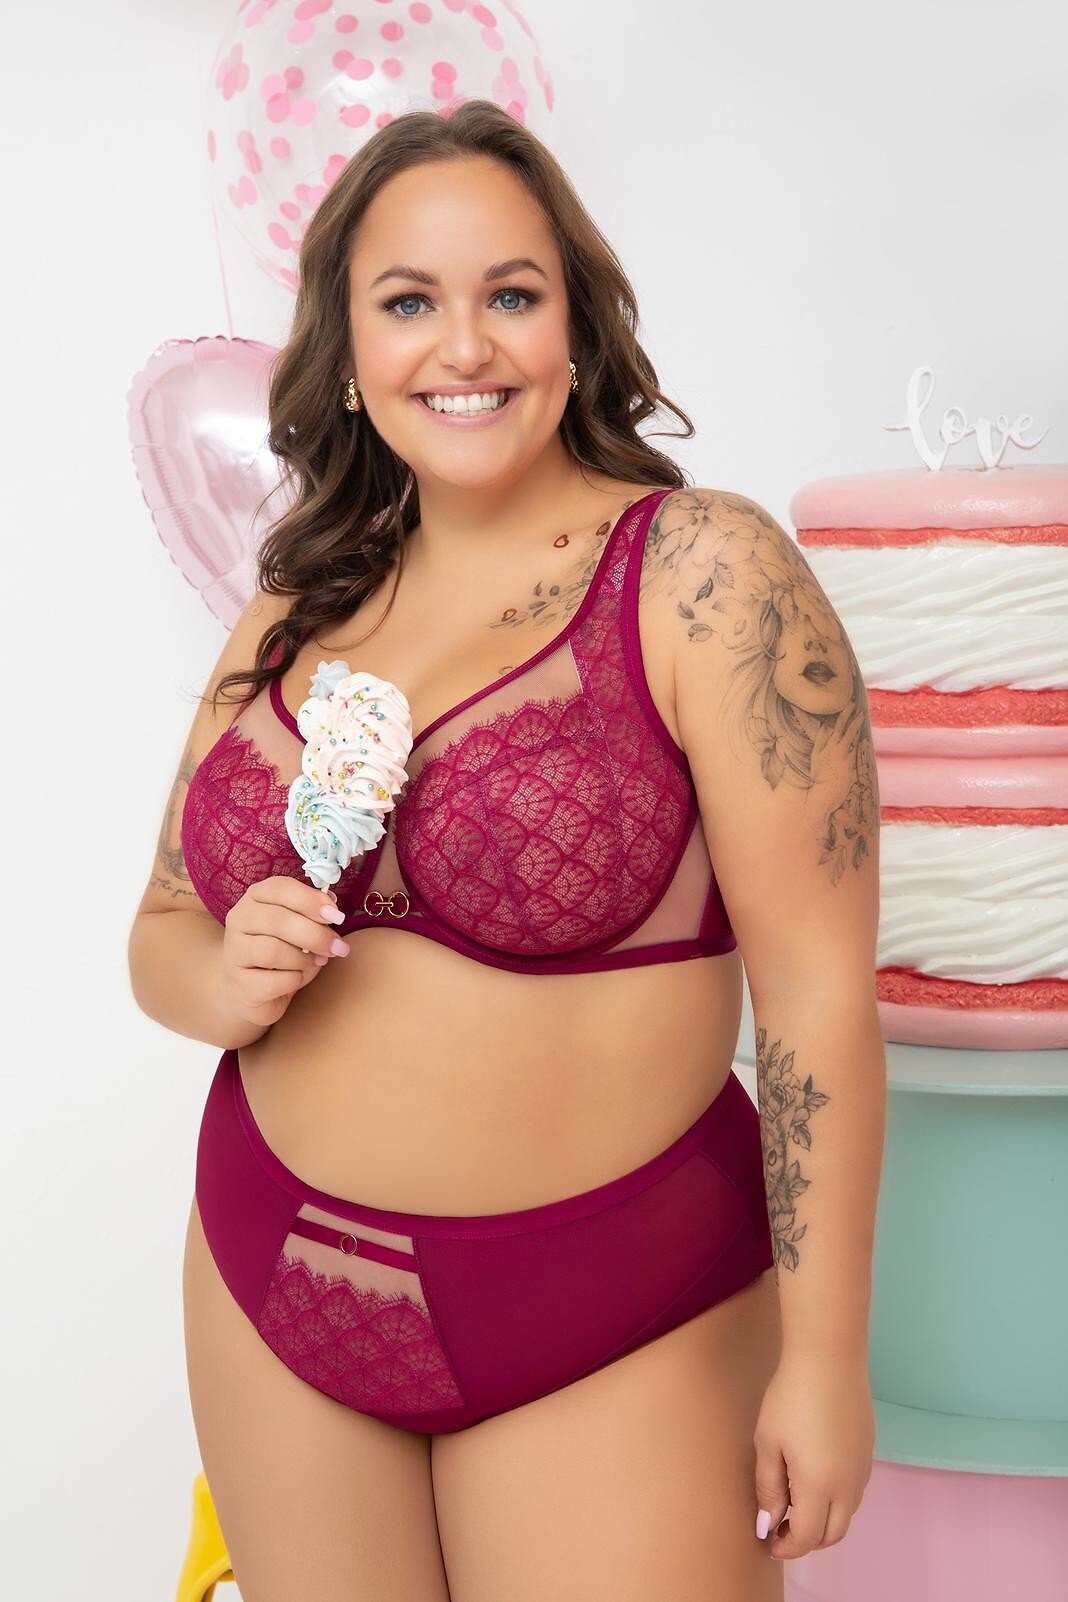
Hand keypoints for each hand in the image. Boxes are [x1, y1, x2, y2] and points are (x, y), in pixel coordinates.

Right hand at [220, 876, 349, 1029]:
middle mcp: (239, 920)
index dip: (311, 900)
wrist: (251, 992)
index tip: (336, 916)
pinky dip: (293, 980)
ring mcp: (235, 952)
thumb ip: (314, 913)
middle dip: (316, 934)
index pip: (280, 888)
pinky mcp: (239, 982)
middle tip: (337, 947)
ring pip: (274, 950)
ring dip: (304, 959)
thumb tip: (331, 902)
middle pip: (279, 920)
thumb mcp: (299, 928)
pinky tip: (294, 979)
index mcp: (256, 898)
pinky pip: (274, 980)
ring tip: (314, 962)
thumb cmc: (281, 955)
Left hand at [753, 1352, 874, 1560]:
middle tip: (781, 1529)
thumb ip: (769, 1488)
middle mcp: (848, 1487)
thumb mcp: (768, 1443)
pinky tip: (816, 1480)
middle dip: (807, 1541)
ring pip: (847, 1515)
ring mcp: (862, 1470)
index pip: (806, 1537)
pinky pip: (855, 1493)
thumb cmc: (790, 1399)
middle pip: (832, 1534)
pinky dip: (836, 1502)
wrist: (829, 1359)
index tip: (768, 1542)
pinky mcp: (868, 1452)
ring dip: (823, 1522)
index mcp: (820, 1488)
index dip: (786, 1546)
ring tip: (796, 1505)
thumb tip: (767, 1525)